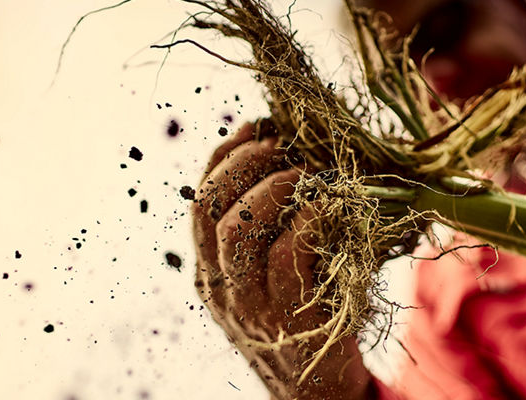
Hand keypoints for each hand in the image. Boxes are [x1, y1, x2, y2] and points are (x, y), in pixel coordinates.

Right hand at [192, 120, 371, 399]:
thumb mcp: (273, 276)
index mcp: (210, 271)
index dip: (225, 156)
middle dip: (244, 162)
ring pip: (237, 229)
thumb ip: (273, 230)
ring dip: (272, 187)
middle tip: (282, 143)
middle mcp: (219, 287)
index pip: (200, 200)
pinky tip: (326, 204)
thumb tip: (299, 155)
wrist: (318, 397)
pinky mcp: (288, 318)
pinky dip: (306, 219)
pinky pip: (288, 256)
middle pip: (210, 207)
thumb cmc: (308, 319)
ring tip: (304, 171)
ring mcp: (249, 305)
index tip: (257, 126)